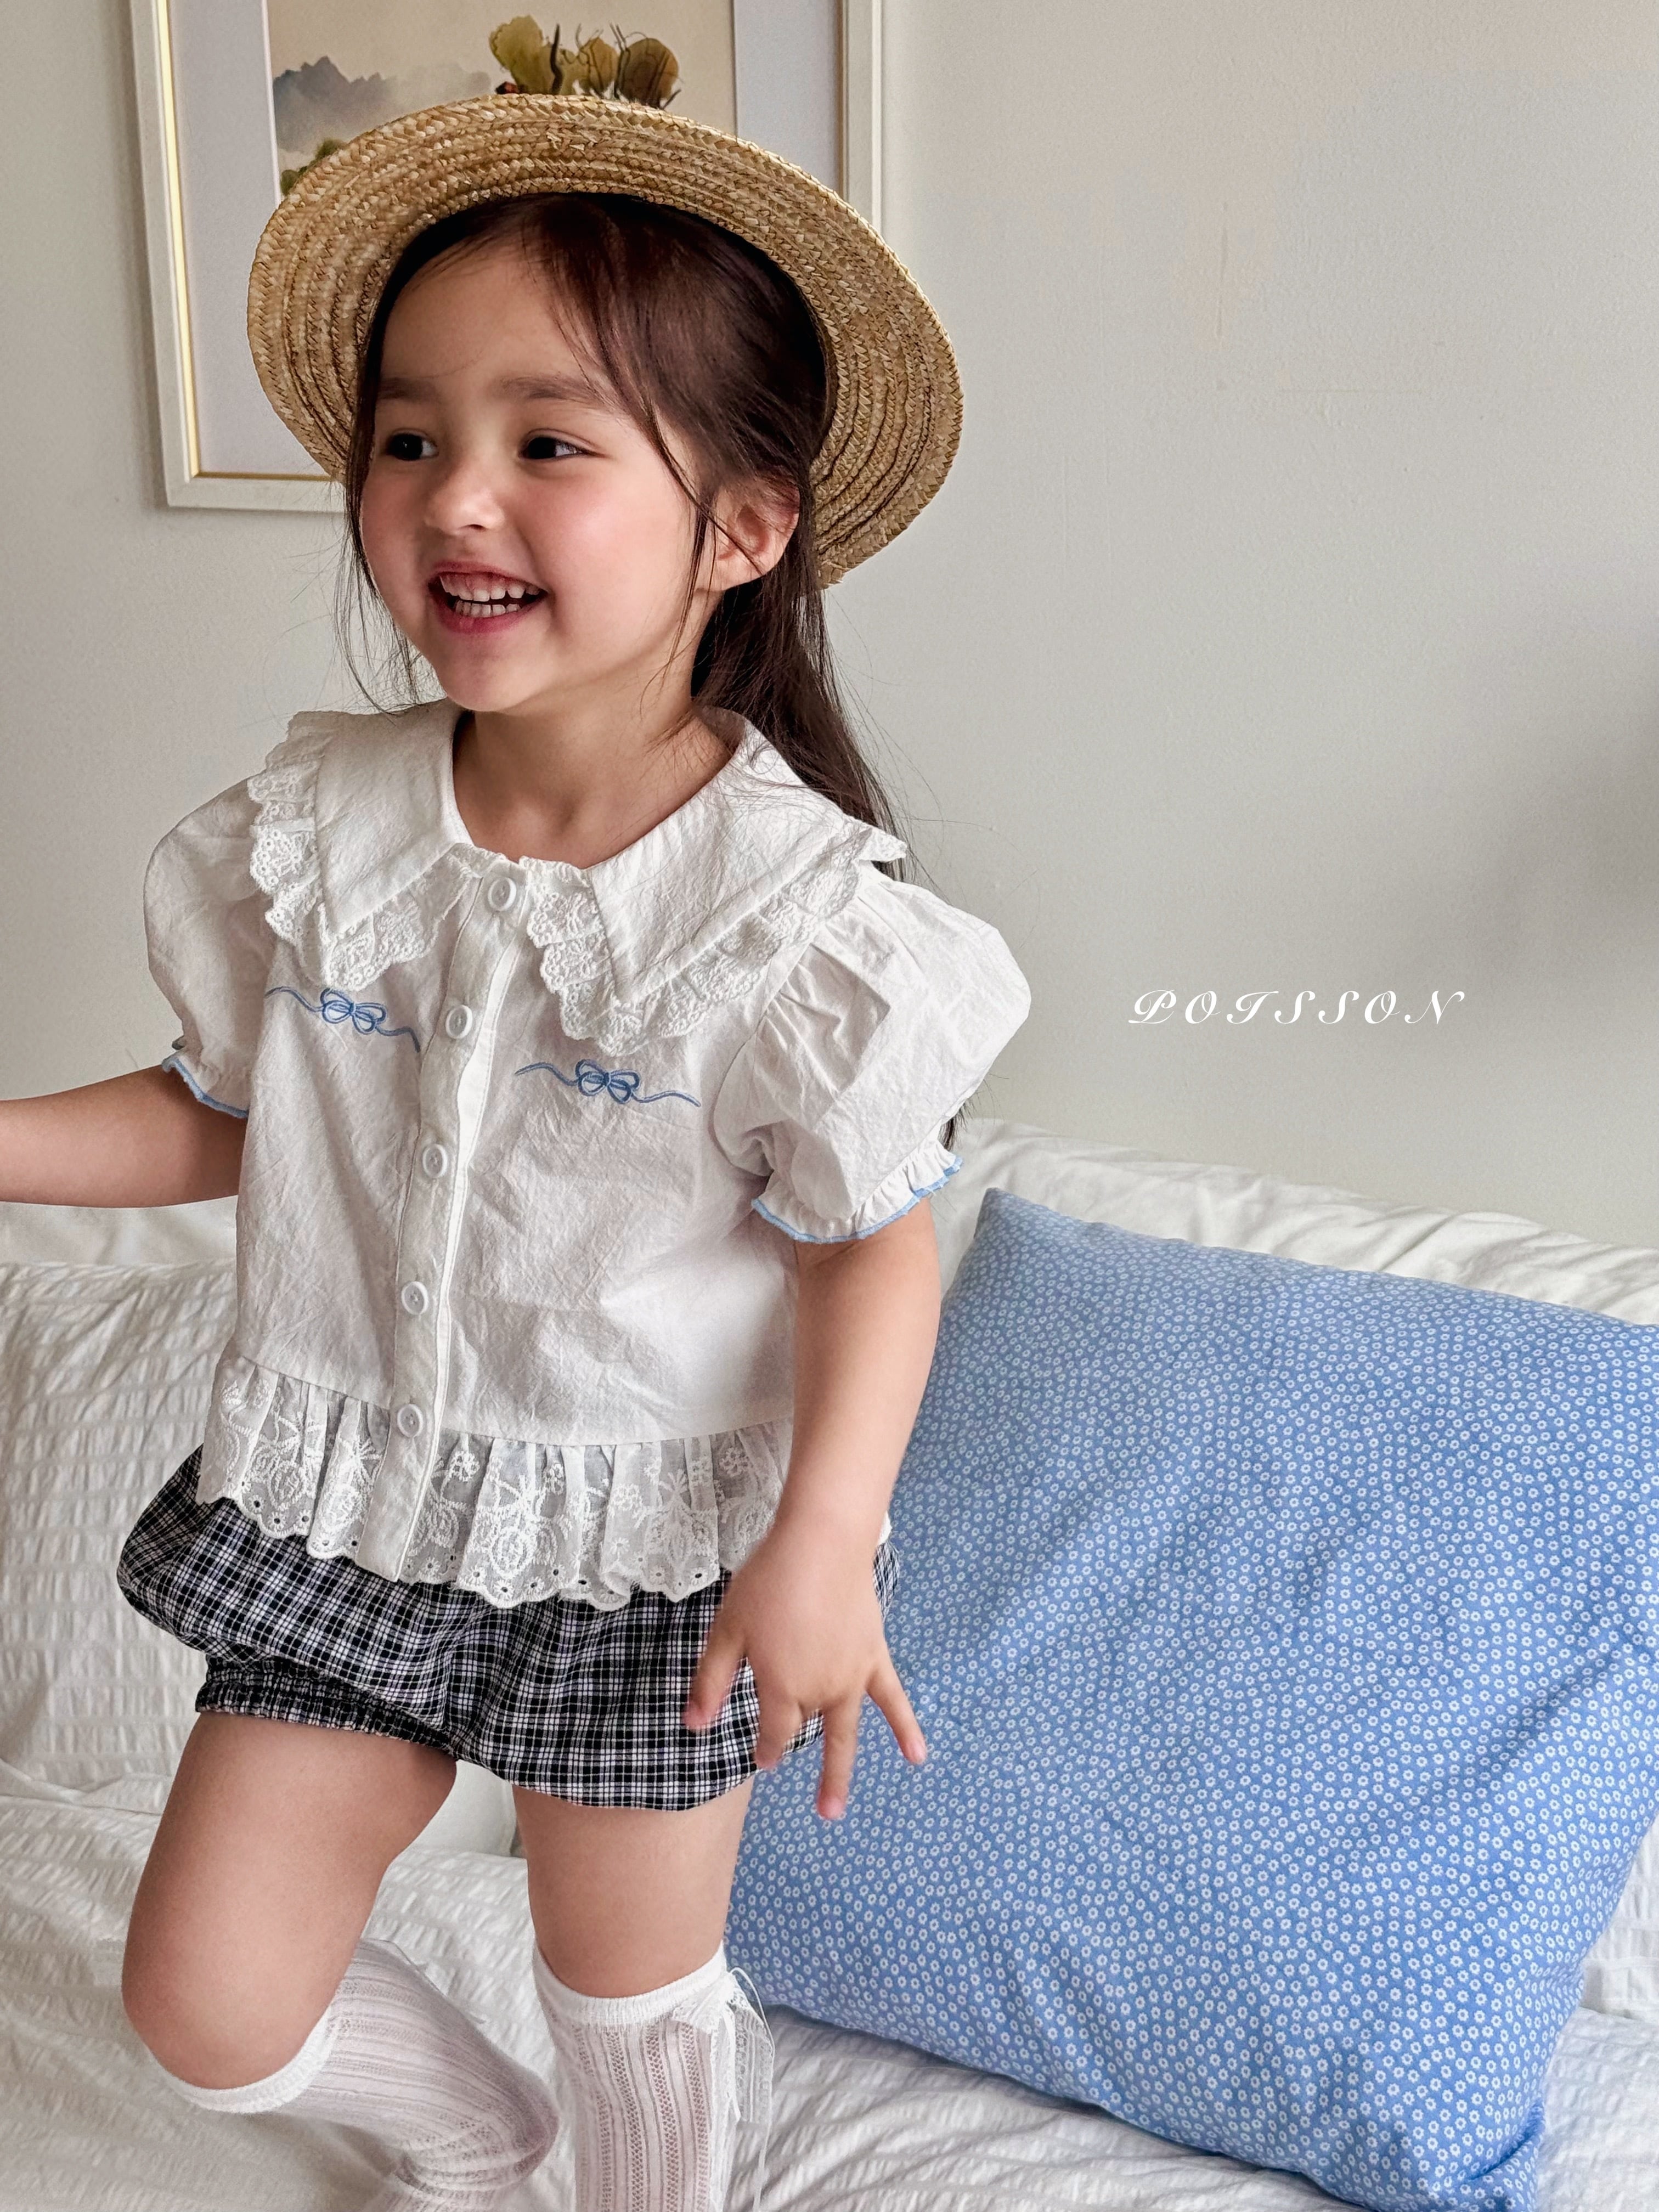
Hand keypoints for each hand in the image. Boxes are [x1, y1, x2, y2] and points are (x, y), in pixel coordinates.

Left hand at [682, 1516, 927, 1819]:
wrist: (822, 1543)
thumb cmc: (769, 1581)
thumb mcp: (727, 1629)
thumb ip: (711, 1681)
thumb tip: (693, 1726)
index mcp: (780, 1687)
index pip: (772, 1733)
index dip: (764, 1749)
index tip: (760, 1761)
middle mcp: (818, 1692)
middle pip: (802, 1726)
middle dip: (790, 1742)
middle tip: (786, 1768)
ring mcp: (851, 1678)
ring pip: (844, 1732)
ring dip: (838, 1773)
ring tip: (833, 1811)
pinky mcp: (874, 1658)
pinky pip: (893, 1700)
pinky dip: (905, 1730)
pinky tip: (917, 1757)